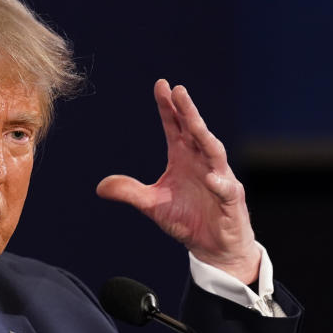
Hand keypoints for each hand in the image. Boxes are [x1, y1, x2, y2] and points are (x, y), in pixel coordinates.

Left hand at [96, 79, 259, 283]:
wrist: (213, 247)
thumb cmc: (187, 219)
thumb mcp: (152, 205)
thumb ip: (130, 192)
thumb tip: (100, 186)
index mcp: (184, 158)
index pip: (175, 127)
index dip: (168, 108)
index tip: (161, 85)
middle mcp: (203, 162)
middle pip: (195, 131)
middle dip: (187, 111)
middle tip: (178, 90)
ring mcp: (220, 179)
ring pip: (214, 151)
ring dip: (204, 135)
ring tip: (194, 121)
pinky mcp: (231, 201)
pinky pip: (226, 189)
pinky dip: (219, 183)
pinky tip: (211, 177)